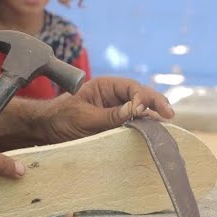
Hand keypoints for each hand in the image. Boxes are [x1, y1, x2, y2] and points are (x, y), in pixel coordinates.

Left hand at [43, 77, 174, 142]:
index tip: (141, 110)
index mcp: (106, 86)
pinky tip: (155, 131)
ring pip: (142, 109)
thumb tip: (134, 111)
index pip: (132, 87)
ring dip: (153, 115)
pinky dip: (146, 126)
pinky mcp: (117, 123)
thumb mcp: (85, 117)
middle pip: (142, 96)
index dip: (142, 97)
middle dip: (156, 103)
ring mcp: (117, 109)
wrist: (46, 131)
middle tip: (169, 114)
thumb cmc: (61, 119)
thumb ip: (110, 115)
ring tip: (166, 122)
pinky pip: (135, 122)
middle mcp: (115, 95)